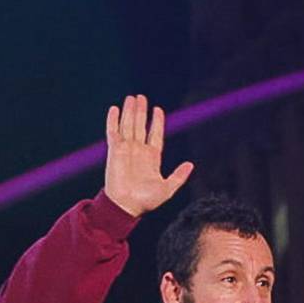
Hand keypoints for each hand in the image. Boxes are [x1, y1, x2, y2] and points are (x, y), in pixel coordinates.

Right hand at [104, 95, 193, 217]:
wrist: (126, 205)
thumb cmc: (146, 200)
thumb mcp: (168, 189)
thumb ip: (179, 176)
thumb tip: (191, 165)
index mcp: (152, 158)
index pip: (155, 135)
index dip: (157, 122)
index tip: (158, 110)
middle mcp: (139, 151)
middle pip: (140, 126)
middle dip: (141, 112)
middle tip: (141, 97)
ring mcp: (126, 149)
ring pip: (128, 125)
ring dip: (129, 111)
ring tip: (132, 97)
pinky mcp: (114, 150)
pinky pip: (113, 132)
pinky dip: (113, 120)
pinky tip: (115, 109)